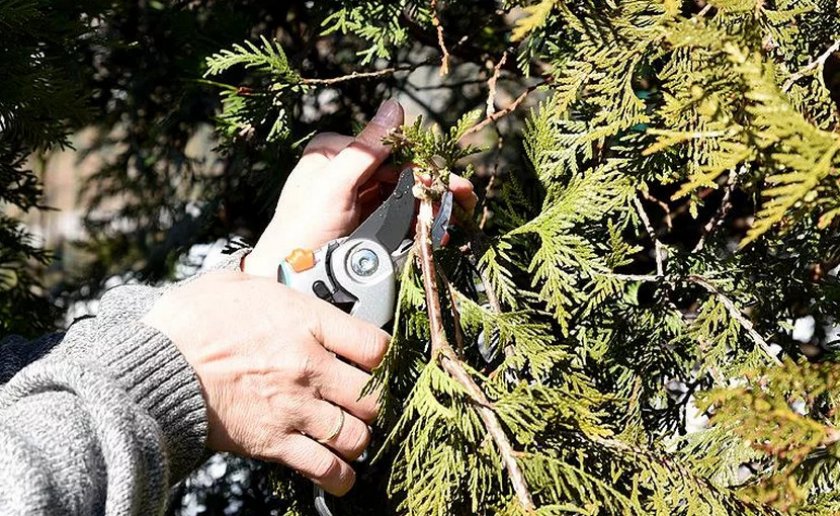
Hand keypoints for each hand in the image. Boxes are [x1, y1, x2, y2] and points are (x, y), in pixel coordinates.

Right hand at [142, 271, 388, 494]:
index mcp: (307, 322)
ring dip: (359, 438)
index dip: (385, 357)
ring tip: (353, 434)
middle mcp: (310, 366)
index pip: (376, 345)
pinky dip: (339, 476)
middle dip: (375, 402)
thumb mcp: (240, 283)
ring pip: (356, 434)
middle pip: (373, 395)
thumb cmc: (191, 320)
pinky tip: (342, 476)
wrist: (153, 365)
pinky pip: (324, 467)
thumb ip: (274, 284)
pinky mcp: (273, 441)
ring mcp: (295, 406)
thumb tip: (282, 275)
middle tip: (367, 402)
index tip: (379, 363)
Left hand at [244, 99, 477, 277]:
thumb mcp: (335, 185)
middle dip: (434, 188)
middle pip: (400, 173)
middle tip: (466, 199)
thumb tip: (395, 106)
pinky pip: (397, 217)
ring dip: (431, 207)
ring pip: (403, 195)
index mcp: (334, 151)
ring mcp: (356, 198)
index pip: (390, 150)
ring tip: (456, 219)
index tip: (451, 181)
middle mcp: (346, 170)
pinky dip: (418, 224)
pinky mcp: (362, 223)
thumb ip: (366, 149)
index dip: (423, 166)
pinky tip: (437, 231)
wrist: (289, 277)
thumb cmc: (303, 230)